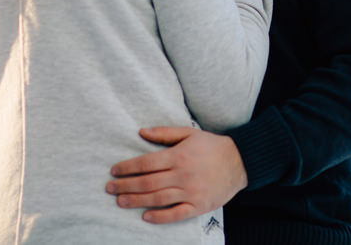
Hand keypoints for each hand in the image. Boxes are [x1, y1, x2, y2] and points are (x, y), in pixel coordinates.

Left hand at [105, 127, 247, 223]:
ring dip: (136, 201)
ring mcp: (190, 192)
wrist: (240, 161)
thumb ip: (164, 133)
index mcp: (178, 156)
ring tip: (120, 202)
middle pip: (147, 182)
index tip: (114, 171)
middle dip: (125, 185)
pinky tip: (145, 217)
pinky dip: (160, 217)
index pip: (145, 163)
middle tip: (110, 188)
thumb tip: (140, 132)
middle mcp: (182, 175)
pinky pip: (176, 214)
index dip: (127, 167)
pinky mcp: (199, 206)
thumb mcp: (189, 133)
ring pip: (158, 199)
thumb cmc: (212, 146)